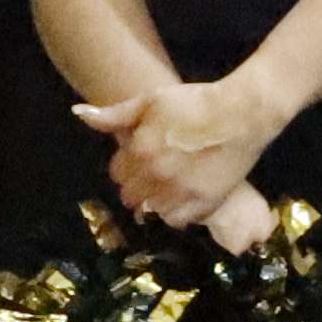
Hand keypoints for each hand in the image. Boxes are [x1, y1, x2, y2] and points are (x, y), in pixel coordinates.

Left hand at [81, 72, 289, 231]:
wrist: (242, 113)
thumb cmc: (195, 102)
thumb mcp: (151, 100)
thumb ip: (114, 114)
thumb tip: (78, 114)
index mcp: (140, 150)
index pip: (117, 173)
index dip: (127, 164)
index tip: (142, 156)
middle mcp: (156, 175)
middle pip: (131, 196)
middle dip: (139, 184)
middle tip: (157, 170)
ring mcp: (180, 192)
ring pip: (151, 211)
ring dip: (156, 200)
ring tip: (171, 184)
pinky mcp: (204, 203)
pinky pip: (177, 221)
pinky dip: (177, 212)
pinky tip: (184, 196)